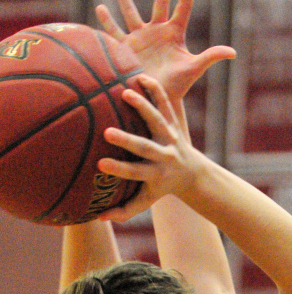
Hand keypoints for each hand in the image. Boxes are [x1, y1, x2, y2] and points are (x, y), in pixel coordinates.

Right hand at [96, 0, 235, 100]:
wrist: (157, 99)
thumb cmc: (178, 86)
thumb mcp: (194, 69)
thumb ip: (211, 57)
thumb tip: (233, 52)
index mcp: (175, 34)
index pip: (183, 7)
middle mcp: (158, 32)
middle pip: (160, 1)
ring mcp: (141, 38)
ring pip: (131, 12)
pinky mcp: (126, 48)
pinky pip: (114, 32)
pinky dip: (106, 21)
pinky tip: (100, 8)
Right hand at [98, 74, 202, 221]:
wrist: (192, 173)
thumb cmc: (160, 188)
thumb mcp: (145, 201)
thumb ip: (124, 211)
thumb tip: (98, 218)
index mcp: (155, 174)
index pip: (135, 173)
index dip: (119, 170)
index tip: (101, 164)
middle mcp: (164, 155)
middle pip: (145, 147)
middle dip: (128, 141)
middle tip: (108, 133)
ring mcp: (170, 137)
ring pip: (157, 120)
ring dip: (143, 107)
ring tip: (125, 93)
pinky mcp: (174, 122)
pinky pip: (166, 103)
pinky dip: (155, 90)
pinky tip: (140, 76)